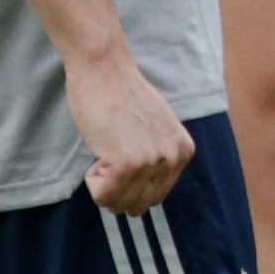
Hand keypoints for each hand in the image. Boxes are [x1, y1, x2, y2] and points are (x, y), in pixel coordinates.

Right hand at [67, 50, 196, 216]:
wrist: (104, 68)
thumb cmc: (121, 93)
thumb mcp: (156, 127)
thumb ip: (156, 156)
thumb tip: (143, 192)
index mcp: (182, 151)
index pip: (156, 196)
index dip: (131, 185)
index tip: (120, 158)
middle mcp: (172, 159)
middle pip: (140, 205)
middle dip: (117, 192)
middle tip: (106, 162)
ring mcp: (150, 162)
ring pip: (120, 203)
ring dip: (104, 186)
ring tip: (104, 152)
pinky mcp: (126, 163)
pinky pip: (103, 195)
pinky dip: (92, 181)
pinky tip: (97, 153)